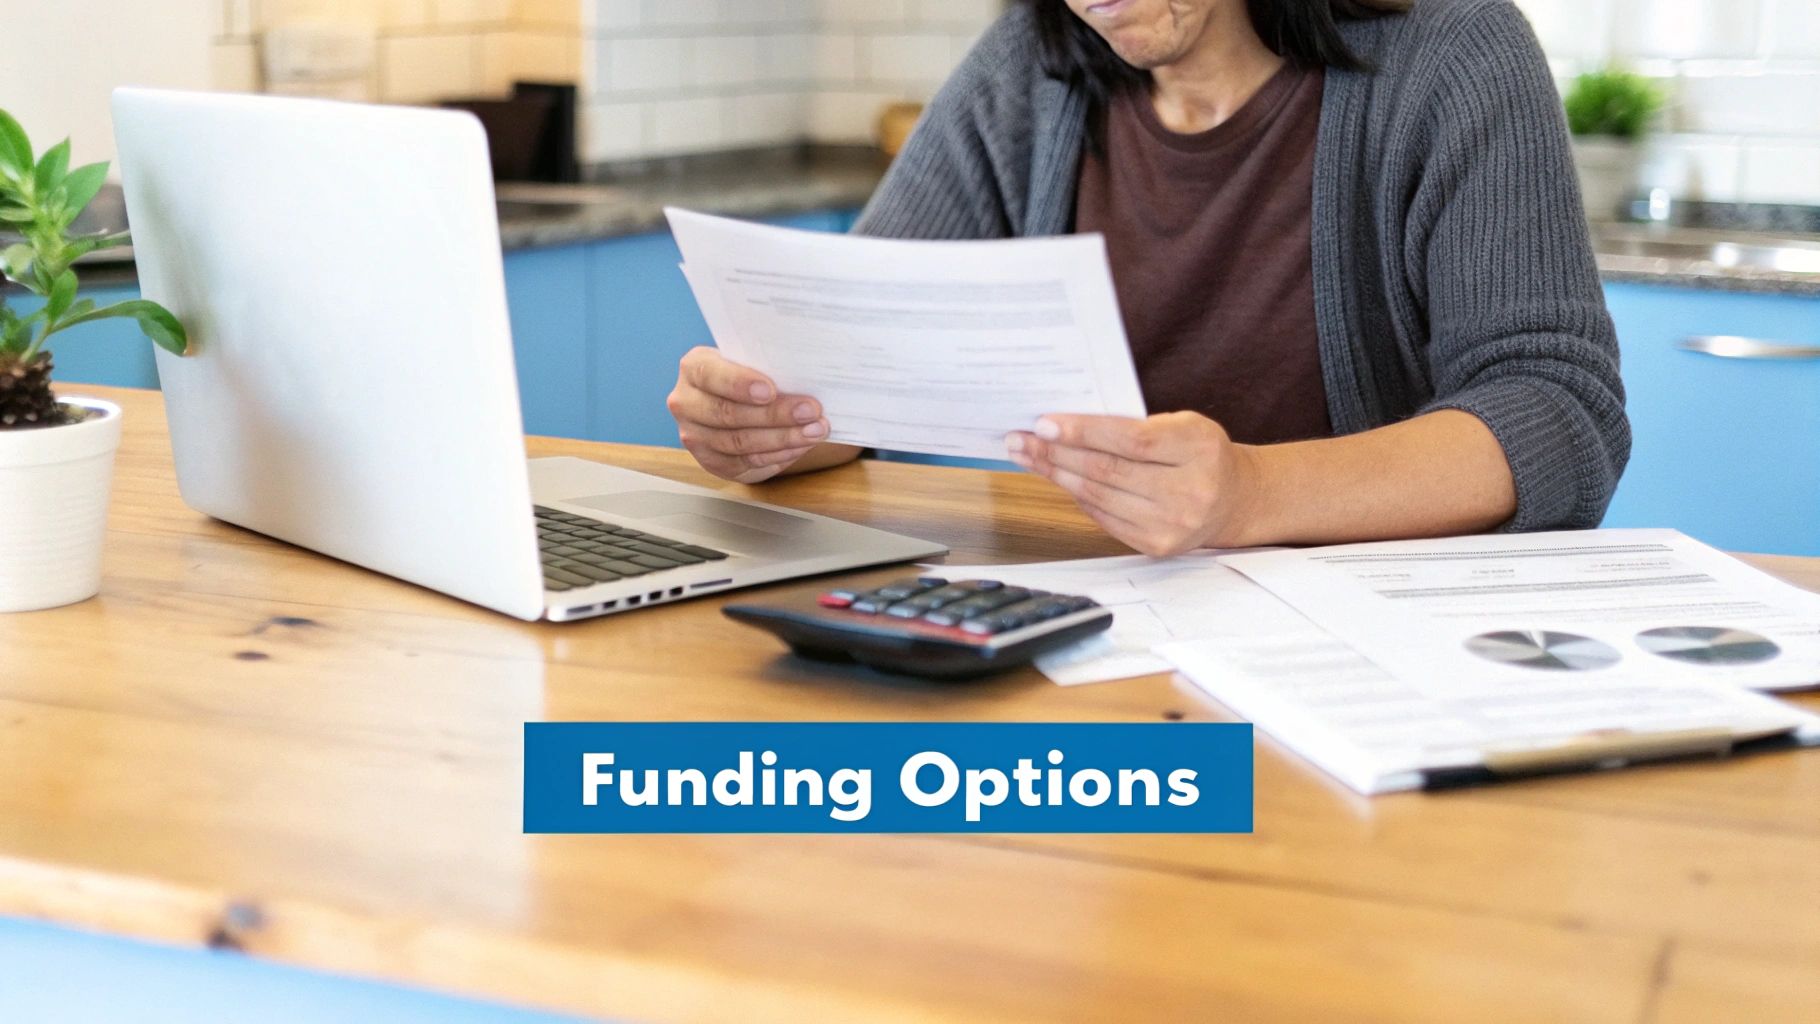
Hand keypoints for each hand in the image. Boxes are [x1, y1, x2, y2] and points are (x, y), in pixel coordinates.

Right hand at [666, 347, 830, 483]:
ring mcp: (696, 436)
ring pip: (739, 442)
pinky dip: (777, 455)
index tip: (770, 390)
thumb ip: (767, 364)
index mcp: (693, 368)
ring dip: (782, 438)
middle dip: (774, 414)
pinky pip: (746, 463)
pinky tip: (800, 446)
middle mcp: (686, 403)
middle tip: (810, 411)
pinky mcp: (712, 462)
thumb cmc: (751, 375)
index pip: (711, 375)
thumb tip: (804, 373)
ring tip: (814, 431)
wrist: (739, 400)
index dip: (740, 384)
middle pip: (728, 414)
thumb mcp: (752, 361)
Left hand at [1005, 411, 1261, 556]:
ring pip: (1098, 496)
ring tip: (1027, 456)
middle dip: (1056, 453)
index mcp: (1198, 449)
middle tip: (1020, 439)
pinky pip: (1103, 517)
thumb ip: (1136, 424)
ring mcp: (1172, 525)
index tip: (1044, 423)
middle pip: (1108, 471)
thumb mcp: (1183, 425)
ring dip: (1056, 474)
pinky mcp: (1156, 546)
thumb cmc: (1200, 453)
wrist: (1233, 500)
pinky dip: (1075, 495)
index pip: (1132, 441)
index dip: (1084, 432)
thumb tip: (1068, 425)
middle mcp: (1190, 491)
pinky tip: (1056, 478)